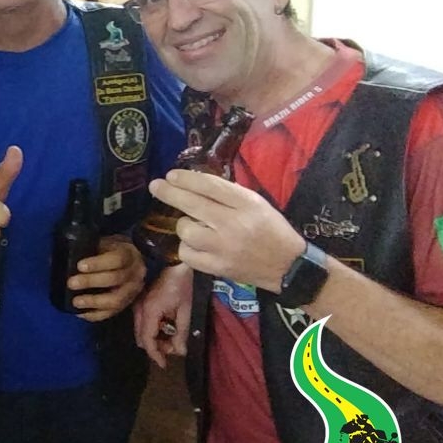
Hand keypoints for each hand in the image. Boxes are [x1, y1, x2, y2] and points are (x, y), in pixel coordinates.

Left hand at [66, 235, 145, 321]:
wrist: (134, 260)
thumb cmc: (112, 250)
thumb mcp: (104, 243)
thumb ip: (87, 249)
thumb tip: (55, 258)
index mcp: (128, 254)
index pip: (116, 259)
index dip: (98, 263)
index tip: (79, 265)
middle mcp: (134, 274)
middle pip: (115, 279)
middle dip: (91, 282)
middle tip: (71, 283)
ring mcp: (132, 292)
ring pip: (116, 300)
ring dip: (94, 302)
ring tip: (76, 302)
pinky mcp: (127, 305)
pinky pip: (112, 313)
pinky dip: (95, 315)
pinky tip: (80, 314)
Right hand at [134, 264, 192, 367]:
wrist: (176, 264)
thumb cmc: (183, 286)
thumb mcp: (186, 311)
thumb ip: (182, 333)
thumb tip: (180, 352)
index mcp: (149, 312)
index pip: (147, 340)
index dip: (155, 354)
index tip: (165, 365)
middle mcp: (139, 310)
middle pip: (141, 338)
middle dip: (155, 347)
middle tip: (172, 348)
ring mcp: (137, 305)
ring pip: (140, 331)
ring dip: (153, 338)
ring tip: (171, 338)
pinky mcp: (139, 302)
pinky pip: (142, 323)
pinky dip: (152, 330)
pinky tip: (165, 327)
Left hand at [150, 170, 305, 291]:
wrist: (287, 266)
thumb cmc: (271, 229)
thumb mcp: (256, 203)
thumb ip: (228, 194)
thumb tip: (193, 183)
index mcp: (247, 204)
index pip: (210, 186)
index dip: (187, 179)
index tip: (171, 175)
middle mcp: (233, 224)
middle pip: (193, 204)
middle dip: (170, 193)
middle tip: (155, 185)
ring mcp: (223, 248)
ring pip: (186, 230)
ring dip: (184, 225)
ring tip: (193, 225)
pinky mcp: (217, 267)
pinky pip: (187, 253)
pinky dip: (187, 247)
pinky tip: (195, 244)